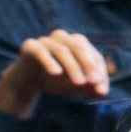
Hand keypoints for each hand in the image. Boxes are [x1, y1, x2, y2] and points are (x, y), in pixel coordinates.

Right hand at [0, 31, 114, 116]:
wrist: (28, 82)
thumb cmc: (56, 80)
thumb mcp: (76, 85)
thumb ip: (90, 87)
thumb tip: (102, 93)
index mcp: (77, 44)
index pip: (94, 55)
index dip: (100, 71)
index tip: (102, 89)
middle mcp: (62, 38)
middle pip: (79, 46)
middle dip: (88, 65)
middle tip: (93, 83)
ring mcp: (45, 41)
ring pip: (62, 49)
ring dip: (73, 66)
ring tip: (79, 83)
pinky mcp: (30, 46)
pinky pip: (40, 50)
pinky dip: (49, 61)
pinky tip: (56, 73)